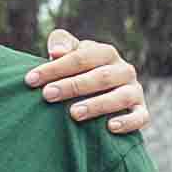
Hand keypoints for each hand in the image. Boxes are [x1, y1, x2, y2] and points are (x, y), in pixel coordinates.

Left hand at [32, 32, 149, 133]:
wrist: (105, 93)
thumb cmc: (80, 71)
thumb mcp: (71, 53)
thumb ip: (62, 44)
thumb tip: (56, 52)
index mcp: (106, 53)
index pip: (80, 57)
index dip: (54, 68)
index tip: (30, 80)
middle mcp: (124, 70)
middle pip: (100, 76)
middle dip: (72, 86)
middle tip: (47, 95)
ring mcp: (135, 91)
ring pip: (120, 96)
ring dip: (97, 105)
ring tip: (73, 113)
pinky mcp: (142, 111)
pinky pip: (140, 117)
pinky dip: (128, 122)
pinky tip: (110, 127)